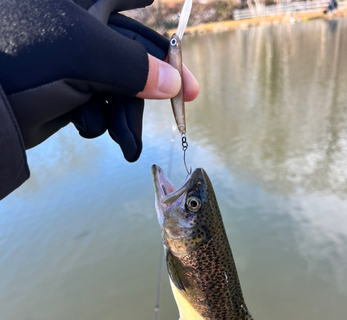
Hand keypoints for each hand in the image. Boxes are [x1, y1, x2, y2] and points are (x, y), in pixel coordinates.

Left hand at [0, 0, 198, 161]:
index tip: (178, 42)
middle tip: (185, 99)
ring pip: (120, 85)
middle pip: (133, 53)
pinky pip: (100, 105)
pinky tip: (90, 128)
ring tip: (125, 139)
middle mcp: (80, 30)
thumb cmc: (22, 57)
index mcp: (82, 4)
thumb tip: (172, 82)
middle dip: (154, 81)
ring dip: (126, 113)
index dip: (157, 26)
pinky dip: (102, 121)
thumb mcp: (84, 51)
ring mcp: (75, 65)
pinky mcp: (69, 95)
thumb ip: (134, 63)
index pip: (126, 5)